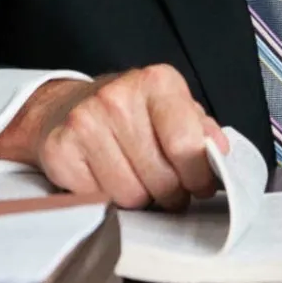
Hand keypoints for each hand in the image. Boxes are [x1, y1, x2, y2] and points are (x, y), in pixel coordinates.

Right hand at [0, 64, 230, 210]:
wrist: (65, 108)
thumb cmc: (130, 113)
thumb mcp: (172, 108)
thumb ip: (201, 129)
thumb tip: (221, 153)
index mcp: (157, 82)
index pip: (187, 145)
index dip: (198, 176)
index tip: (199, 185)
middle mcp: (118, 97)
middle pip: (162, 178)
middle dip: (171, 193)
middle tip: (167, 187)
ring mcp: (85, 122)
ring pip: (131, 196)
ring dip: (140, 199)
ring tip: (137, 180)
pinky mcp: (60, 149)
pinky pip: (99, 200)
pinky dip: (107, 199)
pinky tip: (107, 179)